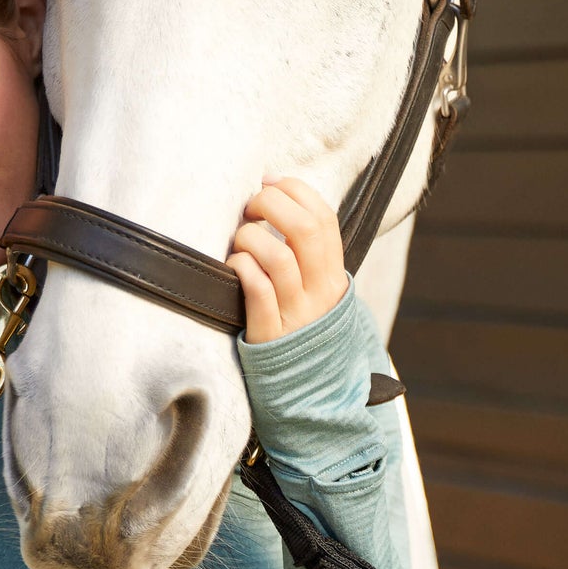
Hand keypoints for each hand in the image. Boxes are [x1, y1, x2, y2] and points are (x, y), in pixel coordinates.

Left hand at [226, 176, 348, 343]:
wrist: (306, 386)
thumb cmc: (300, 324)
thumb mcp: (316, 288)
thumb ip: (305, 251)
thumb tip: (274, 195)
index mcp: (333, 274)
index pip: (323, 217)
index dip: (295, 190)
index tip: (269, 182)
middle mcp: (320, 291)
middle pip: (304, 229)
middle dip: (271, 204)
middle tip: (250, 208)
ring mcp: (296, 313)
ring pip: (278, 257)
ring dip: (251, 237)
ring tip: (240, 241)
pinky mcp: (269, 334)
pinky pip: (256, 290)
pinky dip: (242, 267)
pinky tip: (234, 266)